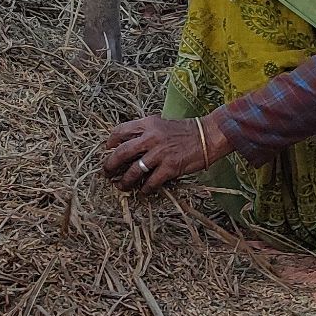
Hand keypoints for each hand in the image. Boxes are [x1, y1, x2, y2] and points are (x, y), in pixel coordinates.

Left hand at [102, 112, 231, 194]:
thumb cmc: (185, 130)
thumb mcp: (162, 123)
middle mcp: (151, 137)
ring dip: (125, 181)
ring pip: (134, 170)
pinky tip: (143, 191)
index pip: (121, 131)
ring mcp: (160, 153)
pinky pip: (151, 182)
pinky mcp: (170, 167)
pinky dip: (145, 189)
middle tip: (107, 172)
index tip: (108, 149)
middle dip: (110, 164)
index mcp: (148, 124)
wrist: (208, 136)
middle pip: (122, 152)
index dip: (111, 142)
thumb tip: (130, 144)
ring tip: (121, 186)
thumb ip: (146, 131)